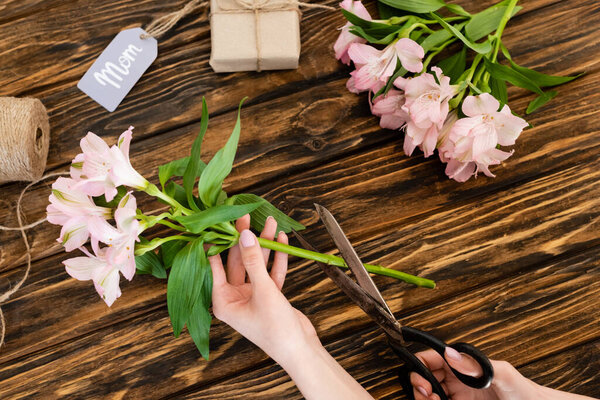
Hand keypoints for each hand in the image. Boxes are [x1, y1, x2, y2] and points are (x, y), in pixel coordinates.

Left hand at [209, 215, 317, 361]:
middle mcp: (234, 298)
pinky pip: (270, 272)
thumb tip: (244, 234)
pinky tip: (281, 240)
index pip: (214, 265)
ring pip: (255, 264)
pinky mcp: (269, 296)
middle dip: (245, 239)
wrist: (300, 350)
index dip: (217, 242)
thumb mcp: (263, 290)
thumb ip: (253, 261)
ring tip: (271, 223)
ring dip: (264, 245)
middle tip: (247, 216)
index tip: (217, 221)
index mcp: (222, 301)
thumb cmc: (275, 328)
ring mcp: (252, 296)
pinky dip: (276, 259)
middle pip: (237, 261)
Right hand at [410, 349, 593, 399]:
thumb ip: (477, 365)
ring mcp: (458, 396)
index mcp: (464, 365)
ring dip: (424, 398)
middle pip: (425, 377)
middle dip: (419, 385)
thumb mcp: (503, 374)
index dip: (421, 366)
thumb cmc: (525, 392)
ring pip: (429, 395)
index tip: (422, 380)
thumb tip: (451, 354)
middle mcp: (457, 380)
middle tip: (426, 395)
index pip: (432, 358)